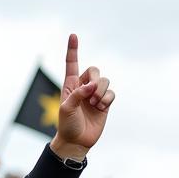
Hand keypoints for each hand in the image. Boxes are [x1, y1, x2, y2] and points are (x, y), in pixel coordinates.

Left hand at [49, 34, 114, 158]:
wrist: (76, 141)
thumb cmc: (67, 125)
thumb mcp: (66, 109)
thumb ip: (78, 94)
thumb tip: (92, 85)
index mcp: (70, 85)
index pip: (71, 64)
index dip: (73, 50)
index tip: (73, 35)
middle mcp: (83, 87)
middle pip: (94, 70)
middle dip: (95, 79)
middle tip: (90, 93)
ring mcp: (95, 95)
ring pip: (105, 81)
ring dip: (101, 92)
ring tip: (94, 104)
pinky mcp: (105, 104)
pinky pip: (112, 93)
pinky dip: (107, 99)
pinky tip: (100, 108)